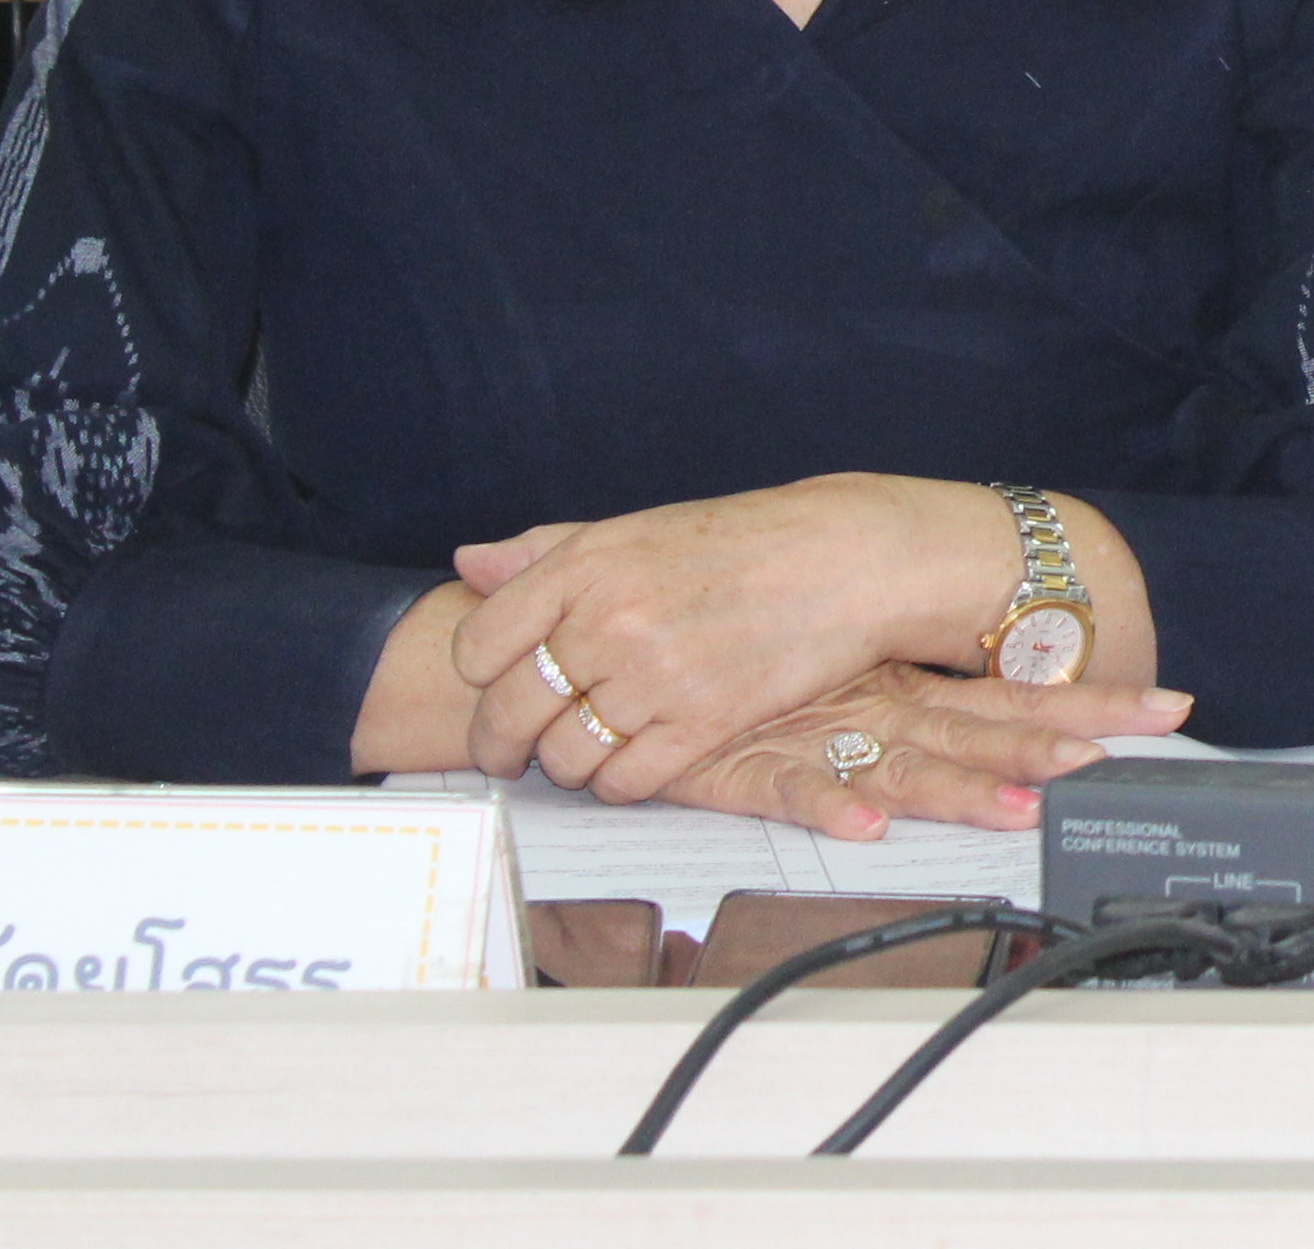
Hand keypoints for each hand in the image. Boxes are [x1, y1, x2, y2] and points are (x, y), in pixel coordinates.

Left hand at [447, 475, 1019, 799]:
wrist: (845, 561)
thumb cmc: (741, 543)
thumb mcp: (638, 530)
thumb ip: (546, 551)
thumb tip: (469, 564)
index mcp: (586, 566)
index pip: (478, 645)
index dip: (479, 677)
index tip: (496, 686)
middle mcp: (610, 621)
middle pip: (507, 712)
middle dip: (499, 744)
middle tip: (512, 752)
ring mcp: (655, 676)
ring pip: (562, 757)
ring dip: (565, 765)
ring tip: (585, 750)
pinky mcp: (702, 723)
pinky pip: (623, 783)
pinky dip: (618, 783)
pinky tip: (634, 760)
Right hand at [646, 661, 1190, 840]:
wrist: (639, 651)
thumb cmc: (749, 673)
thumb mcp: (843, 680)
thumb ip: (914, 707)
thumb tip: (1002, 731)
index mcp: (904, 689)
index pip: (1017, 694)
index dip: (1093, 703)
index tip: (1167, 711)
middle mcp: (875, 709)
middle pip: (981, 730)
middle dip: (1056, 743)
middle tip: (1118, 756)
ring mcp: (814, 736)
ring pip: (902, 767)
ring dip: (962, 790)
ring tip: (1021, 805)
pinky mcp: (745, 764)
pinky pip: (789, 792)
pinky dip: (826, 809)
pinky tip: (863, 825)